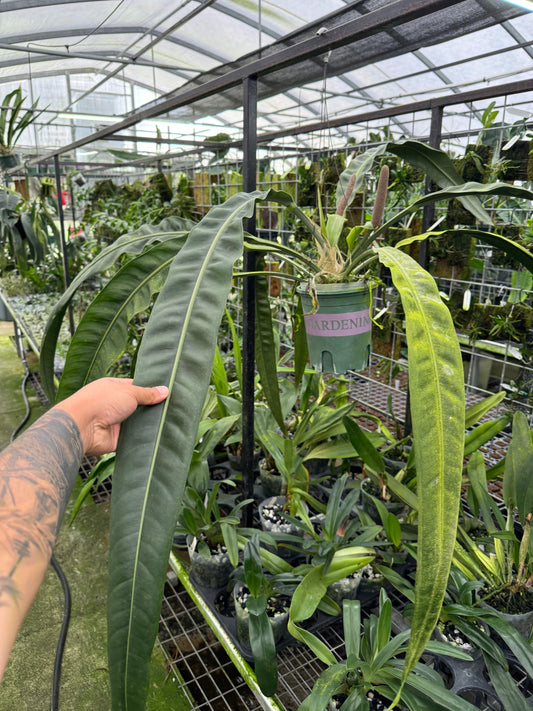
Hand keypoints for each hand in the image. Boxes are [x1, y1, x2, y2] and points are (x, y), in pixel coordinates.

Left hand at [54, 378, 168, 455]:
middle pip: (138, 406)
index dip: (150, 390)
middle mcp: (114, 404)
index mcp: (113, 388)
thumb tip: (165, 390)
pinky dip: (144, 438)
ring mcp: (116, 422)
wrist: (82, 427)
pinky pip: (134, 438)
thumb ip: (148, 393)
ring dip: (149, 423)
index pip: (136, 387)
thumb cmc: (100, 402)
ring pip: (138, 423)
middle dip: (151, 408)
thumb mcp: (129, 392)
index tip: (167, 393)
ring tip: (171, 422)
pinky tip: (161, 436)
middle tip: (173, 408)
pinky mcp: (117, 439)